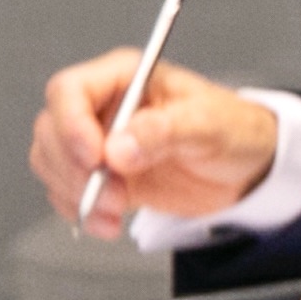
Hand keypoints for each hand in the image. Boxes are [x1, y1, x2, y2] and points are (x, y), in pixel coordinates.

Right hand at [31, 49, 275, 235]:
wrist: (248, 168)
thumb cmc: (235, 130)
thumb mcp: (210, 126)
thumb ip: (165, 132)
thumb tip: (118, 149)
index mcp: (126, 77)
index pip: (70, 90)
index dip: (71, 124)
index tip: (95, 158)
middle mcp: (103, 106)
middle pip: (52, 129)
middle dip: (74, 168)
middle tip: (113, 193)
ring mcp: (98, 141)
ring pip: (52, 163)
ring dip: (76, 192)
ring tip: (116, 210)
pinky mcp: (101, 174)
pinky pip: (66, 191)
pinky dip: (81, 210)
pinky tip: (109, 221)